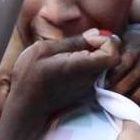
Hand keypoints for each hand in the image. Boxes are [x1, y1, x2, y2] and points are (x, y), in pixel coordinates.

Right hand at [4, 30, 120, 120]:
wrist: (26, 106)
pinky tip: (72, 63)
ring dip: (95, 54)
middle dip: (103, 45)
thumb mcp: (44, 49)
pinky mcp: (86, 92)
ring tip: (75, 52)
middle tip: (83, 42)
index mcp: (82, 67)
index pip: (114, 54)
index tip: (89, 38)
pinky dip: (90, 64)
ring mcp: (90, 88)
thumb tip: (95, 33)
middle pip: (113, 59)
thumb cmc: (30, 76)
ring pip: (105, 66)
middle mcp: (91, 79)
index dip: (107, 41)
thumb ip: (73, 42)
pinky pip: (97, 74)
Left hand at [107, 22, 139, 109]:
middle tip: (107, 99)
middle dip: (113, 95)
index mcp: (131, 53)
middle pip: (124, 88)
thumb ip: (112, 47)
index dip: (106, 82)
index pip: (114, 73)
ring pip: (138, 97)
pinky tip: (137, 104)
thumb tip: (93, 50)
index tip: (100, 87)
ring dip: (127, 103)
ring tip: (121, 104)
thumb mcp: (126, 36)